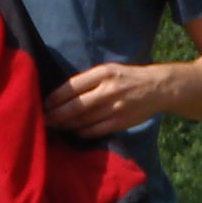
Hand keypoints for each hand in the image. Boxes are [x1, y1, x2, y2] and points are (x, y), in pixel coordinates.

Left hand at [45, 63, 169, 138]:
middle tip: (43, 120)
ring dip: (66, 125)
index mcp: (103, 73)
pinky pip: (95, 130)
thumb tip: (63, 95)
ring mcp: (114, 107)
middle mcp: (107, 89)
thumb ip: (89, 80)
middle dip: (56, 114)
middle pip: (75, 106)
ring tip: (54, 127)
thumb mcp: (109, 70)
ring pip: (83, 120)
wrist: (157, 88)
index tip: (44, 103)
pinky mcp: (120, 121)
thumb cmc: (128, 78)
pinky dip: (82, 132)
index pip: (72, 86)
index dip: (56, 97)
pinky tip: (73, 132)